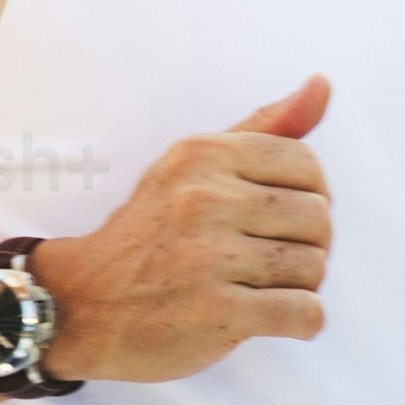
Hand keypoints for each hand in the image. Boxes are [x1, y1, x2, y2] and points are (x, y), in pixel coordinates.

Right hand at [26, 80, 338, 383]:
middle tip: (268, 261)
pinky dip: (301, 322)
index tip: (278, 220)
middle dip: (307, 245)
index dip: (308, 197)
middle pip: (318, 218)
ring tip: (259, 288)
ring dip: (301, 286)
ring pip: (314, 267)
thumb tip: (323, 83)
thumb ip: (262, 127)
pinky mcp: (217, 313)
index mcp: (202, 154)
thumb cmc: (149, 233)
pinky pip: (305, 313)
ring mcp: (209, 257)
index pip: (306, 164)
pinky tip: (269, 317)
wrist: (81, 305)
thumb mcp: (192, 166)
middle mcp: (204, 199)